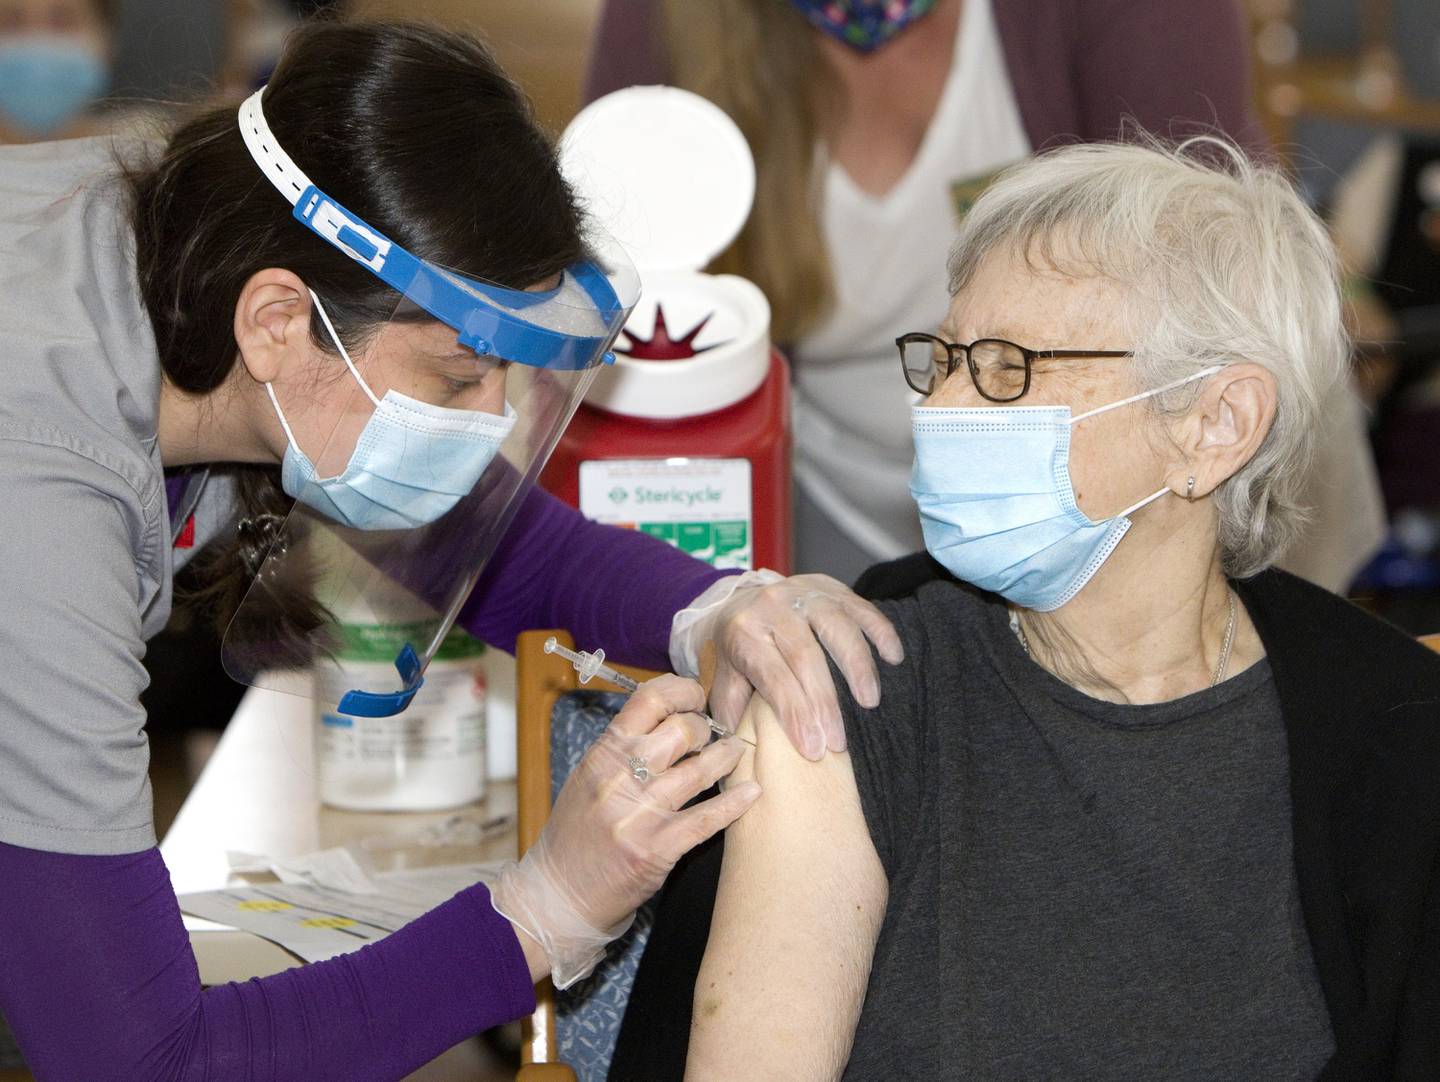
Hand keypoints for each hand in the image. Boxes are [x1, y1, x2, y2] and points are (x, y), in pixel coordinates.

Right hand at [491, 675, 759, 987]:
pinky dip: (735, 803)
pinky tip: (753, 792)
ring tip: (737, 751)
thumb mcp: (589, 776)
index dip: (682, 691)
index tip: (697, 697)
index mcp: (603, 754)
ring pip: (701, 770)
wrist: (558, 894)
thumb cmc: (576, 832)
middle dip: (706, 727)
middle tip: (713, 734)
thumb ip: (624, 747)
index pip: (649, 700)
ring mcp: (641, 814)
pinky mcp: (659, 850)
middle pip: (683, 730)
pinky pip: (707, 818)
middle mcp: (621, 778)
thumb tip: (669, 714)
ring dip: (727, 756)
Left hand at [686, 573, 903, 760]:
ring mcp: (803, 593)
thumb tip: (740, 753)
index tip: (814, 750)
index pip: (773, 677)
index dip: (795, 714)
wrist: (739, 599)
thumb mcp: (723, 679)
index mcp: (743, 633)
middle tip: (840, 742)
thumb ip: (730, 712)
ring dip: (857, 666)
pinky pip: (860, 606)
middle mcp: (772, 608)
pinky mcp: (830, 586)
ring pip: (837, 626)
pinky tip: (893, 657)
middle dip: (825, 703)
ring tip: (870, 701)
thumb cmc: (738, 651)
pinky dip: (880, 631)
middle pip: (805, 656)